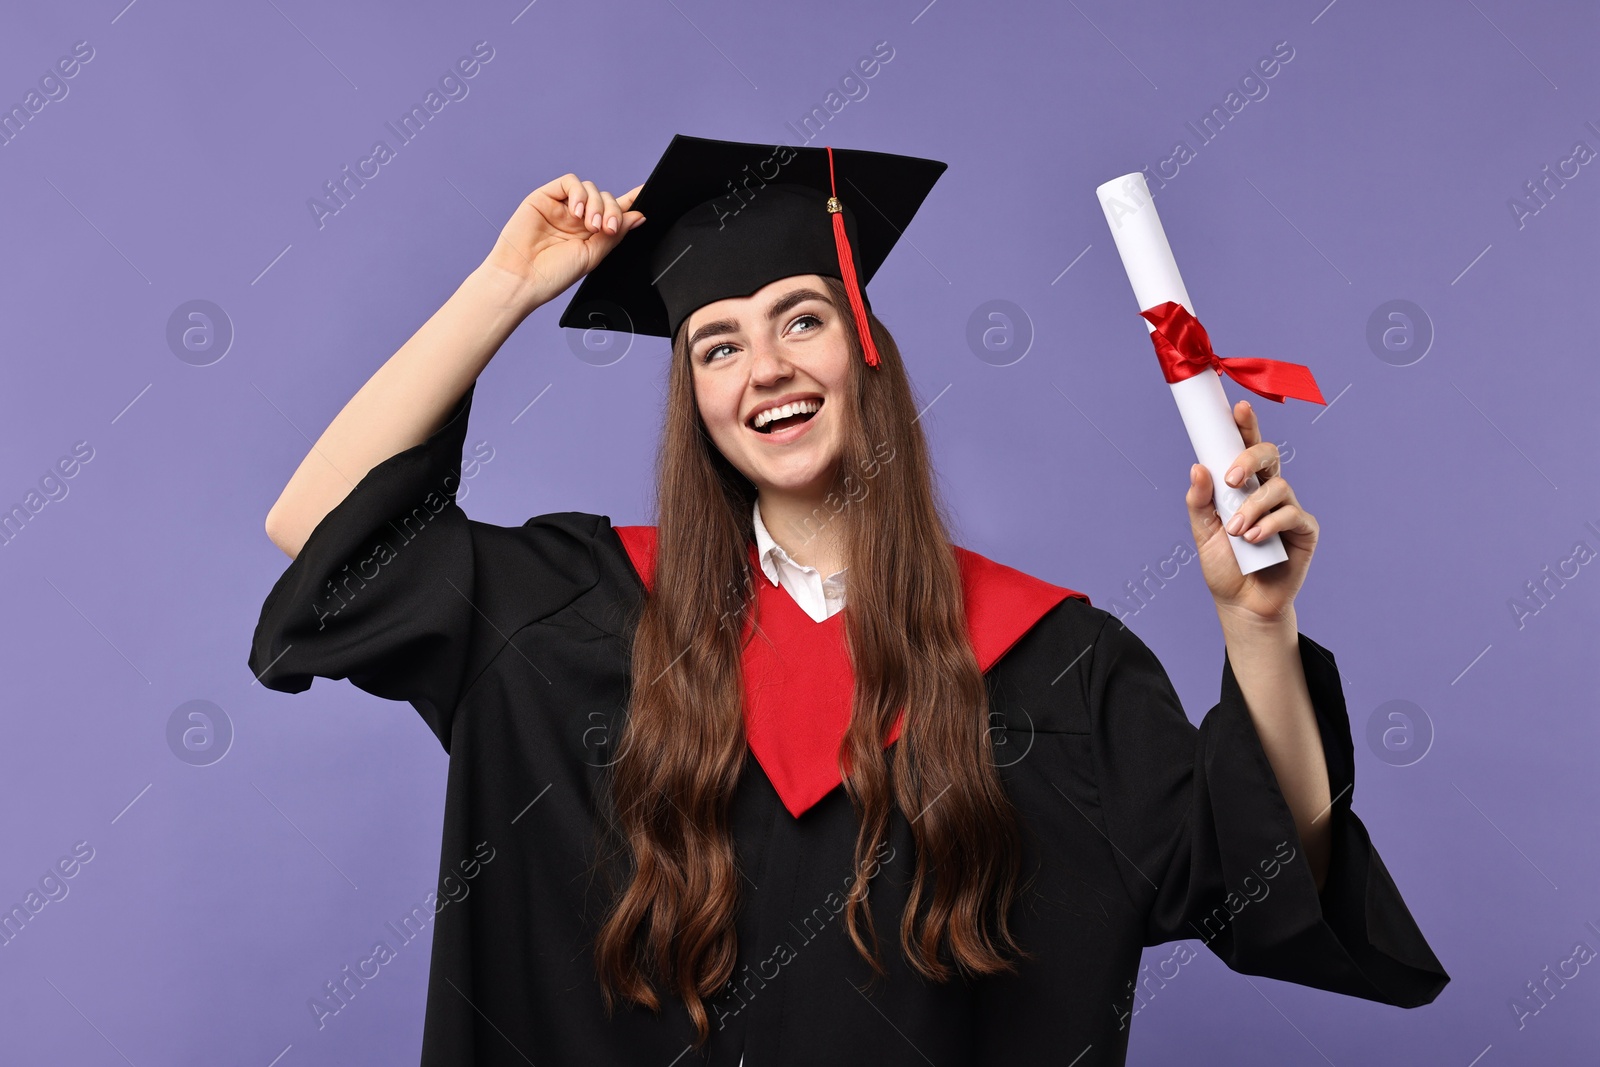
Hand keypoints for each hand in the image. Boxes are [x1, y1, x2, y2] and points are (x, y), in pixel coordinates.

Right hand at [481, 173, 644, 307]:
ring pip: (591, 190)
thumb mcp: (593, 256)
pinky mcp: (545, 197)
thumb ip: (615, 234)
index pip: (615, 212)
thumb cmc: (553, 274)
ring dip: (596, 205)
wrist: (523, 278)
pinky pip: (570, 182)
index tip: (647, 192)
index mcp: (591, 234)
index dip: (631, 201)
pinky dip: (578, 194)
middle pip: (606, 200)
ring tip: (590, 225)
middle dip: (612, 212)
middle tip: (606, 229)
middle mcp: (577, 219)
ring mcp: (562, 207)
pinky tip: (576, 212)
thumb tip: (637, 217)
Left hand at [1184, 399, 1317, 628]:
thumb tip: (1197, 467)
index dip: (1245, 426)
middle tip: (1231, 480)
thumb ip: (1199, 501)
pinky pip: (1292, 514)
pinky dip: (1270, 524)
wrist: (1242, 603)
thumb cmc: (1224, 565)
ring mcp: (1288, 509)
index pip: (1244, 448)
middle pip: (1269, 455)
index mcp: (1244, 486)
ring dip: (1253, 507)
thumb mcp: (1202, 532)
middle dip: (1249, 459)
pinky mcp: (1304, 530)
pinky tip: (1255, 539)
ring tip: (1237, 532)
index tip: (1237, 408)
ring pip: (1278, 487)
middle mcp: (1268, 491)